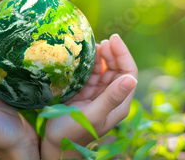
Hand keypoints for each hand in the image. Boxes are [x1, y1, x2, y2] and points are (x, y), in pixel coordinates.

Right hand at [41, 34, 137, 159]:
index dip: (123, 54)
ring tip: (93, 45)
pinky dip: (88, 63)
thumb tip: (131, 78)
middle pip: (117, 68)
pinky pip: (90, 73)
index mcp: (119, 103)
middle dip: (112, 53)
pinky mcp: (84, 92)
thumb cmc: (73, 132)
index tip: (113, 39)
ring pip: (103, 69)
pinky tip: (83, 55)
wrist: (53, 145)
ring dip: (100, 56)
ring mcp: (97, 94)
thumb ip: (111, 97)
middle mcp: (111, 97)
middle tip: (102, 41)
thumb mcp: (93, 115)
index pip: (128, 72)